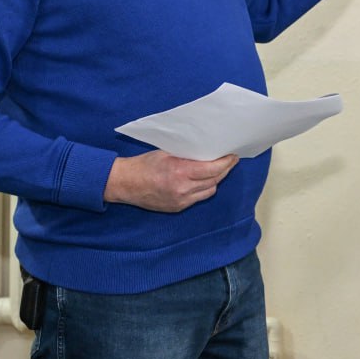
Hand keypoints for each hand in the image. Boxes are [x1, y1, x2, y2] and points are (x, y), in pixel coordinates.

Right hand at [103, 151, 237, 212]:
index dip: (226, 163)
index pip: (213, 169)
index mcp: (180, 172)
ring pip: (209, 190)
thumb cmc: (145, 164)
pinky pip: (198, 198)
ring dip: (215, 180)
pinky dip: (203, 189)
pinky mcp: (177, 208)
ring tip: (218, 170)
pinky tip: (202, 181)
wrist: (125, 183)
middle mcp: (182, 189)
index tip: (233, 156)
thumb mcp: (167, 153)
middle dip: (225, 170)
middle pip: (214, 180)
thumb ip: (188, 154)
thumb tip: (208, 150)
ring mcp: (180, 201)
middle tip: (230, 161)